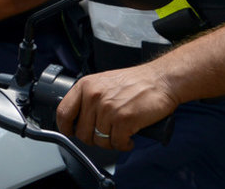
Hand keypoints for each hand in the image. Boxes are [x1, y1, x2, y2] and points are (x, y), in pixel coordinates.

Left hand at [56, 64, 179, 151]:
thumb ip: (89, 98)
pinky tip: (130, 138)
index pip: (63, 112)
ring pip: (100, 141)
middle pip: (82, 133)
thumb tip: (78, 120)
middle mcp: (94, 96)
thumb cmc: (135, 82)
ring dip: (111, 142)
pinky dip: (124, 145)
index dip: (65, 128)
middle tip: (106, 135)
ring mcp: (108, 109)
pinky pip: (117, 144)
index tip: (71, 133)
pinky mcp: (124, 120)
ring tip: (120, 134)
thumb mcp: (103, 82)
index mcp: (86, 86)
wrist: (161, 79)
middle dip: (94, 139)